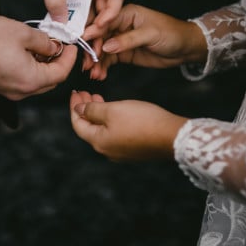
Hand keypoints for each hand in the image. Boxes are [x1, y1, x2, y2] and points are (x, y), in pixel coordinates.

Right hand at [0, 15, 78, 100]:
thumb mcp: (23, 33)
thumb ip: (45, 41)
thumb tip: (55, 46)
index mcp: (31, 80)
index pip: (61, 73)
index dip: (70, 58)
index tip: (72, 44)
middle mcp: (21, 91)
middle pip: (51, 81)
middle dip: (59, 63)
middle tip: (61, 44)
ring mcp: (9, 91)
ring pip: (37, 81)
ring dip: (45, 65)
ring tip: (44, 44)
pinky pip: (24, 80)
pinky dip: (32, 68)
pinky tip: (29, 51)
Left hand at [9, 0, 125, 60]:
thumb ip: (55, 1)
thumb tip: (63, 24)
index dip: (112, 11)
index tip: (100, 26)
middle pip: (105, 8)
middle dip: (99, 27)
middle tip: (88, 42)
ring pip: (90, 14)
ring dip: (88, 31)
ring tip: (83, 47)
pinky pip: (76, 15)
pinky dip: (74, 27)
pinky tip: (70, 39)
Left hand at [69, 90, 186, 161]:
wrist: (171, 135)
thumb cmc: (142, 121)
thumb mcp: (113, 110)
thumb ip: (92, 110)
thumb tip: (78, 110)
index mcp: (98, 142)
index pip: (78, 125)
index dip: (74, 107)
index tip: (75, 92)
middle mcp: (107, 151)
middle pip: (89, 129)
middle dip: (85, 109)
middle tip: (85, 93)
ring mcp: (121, 152)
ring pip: (102, 131)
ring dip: (98, 114)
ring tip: (99, 97)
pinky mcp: (133, 150)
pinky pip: (115, 134)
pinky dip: (110, 120)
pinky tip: (115, 110)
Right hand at [86, 4, 207, 79]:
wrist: (185, 48)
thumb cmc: (172, 33)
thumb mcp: (150, 34)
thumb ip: (127, 40)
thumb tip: (106, 46)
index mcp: (126, 13)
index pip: (105, 22)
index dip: (93, 32)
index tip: (83, 43)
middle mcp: (121, 25)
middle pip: (100, 37)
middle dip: (91, 51)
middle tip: (87, 64)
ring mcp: (121, 40)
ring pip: (103, 50)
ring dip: (96, 62)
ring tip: (93, 73)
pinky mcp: (124, 53)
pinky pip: (109, 59)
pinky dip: (103, 67)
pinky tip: (99, 75)